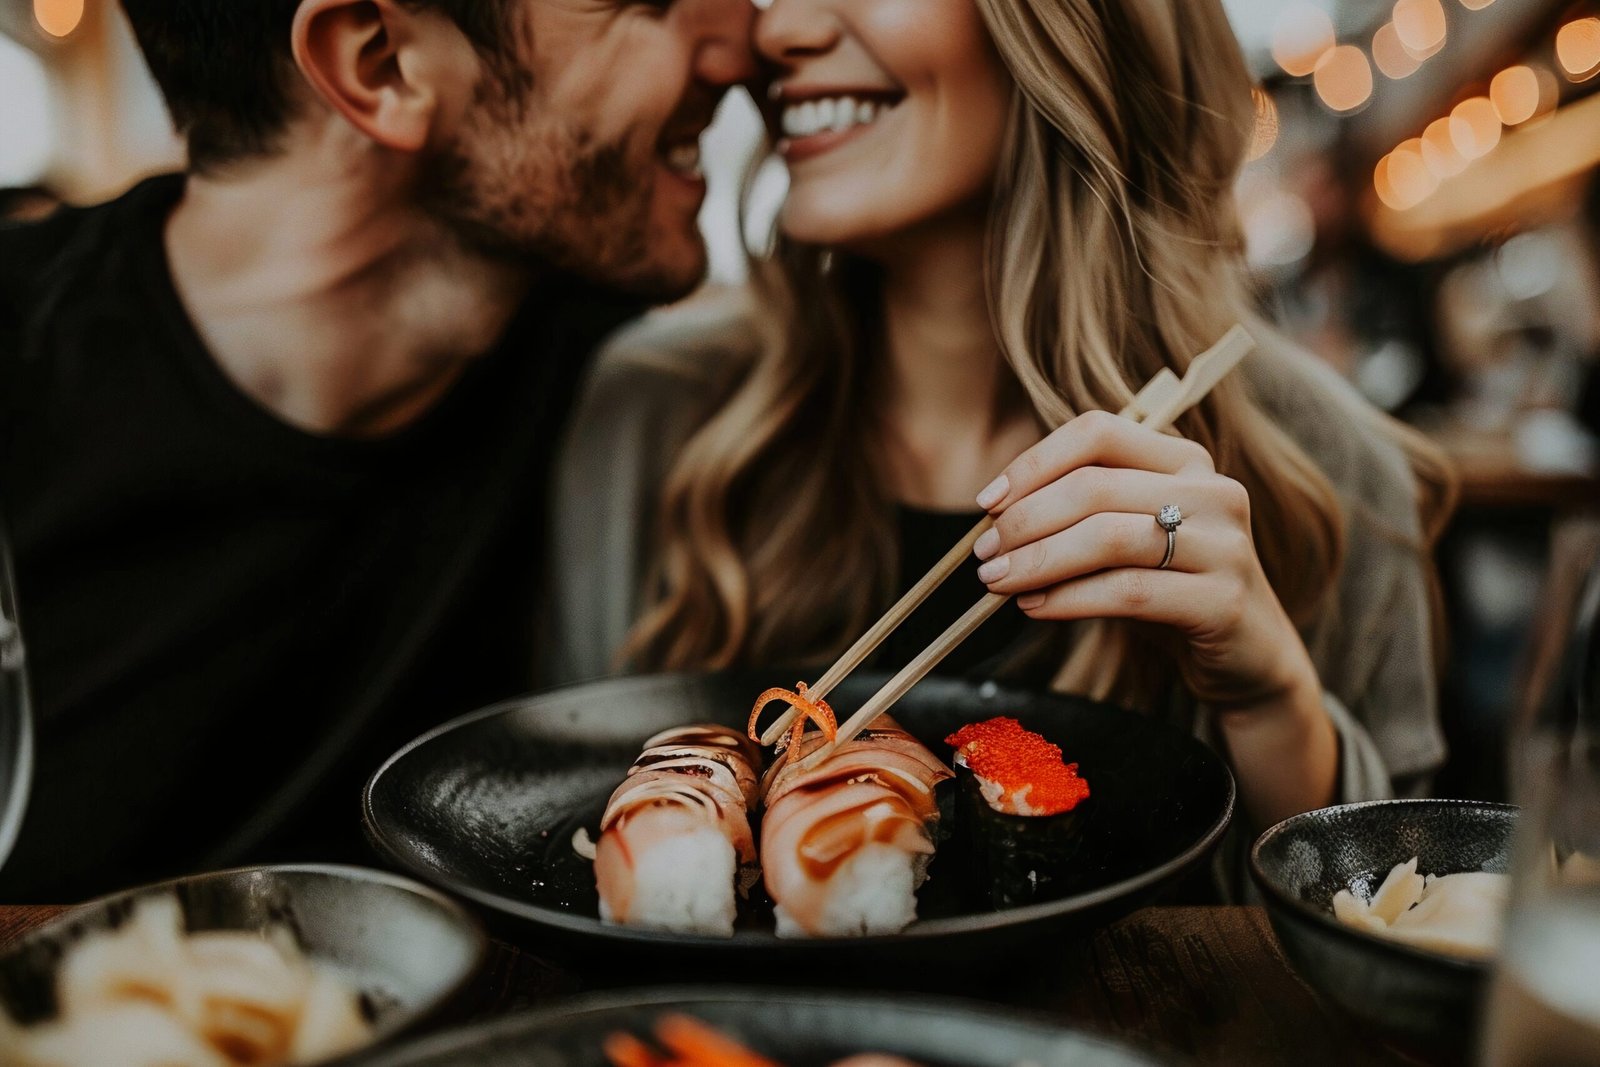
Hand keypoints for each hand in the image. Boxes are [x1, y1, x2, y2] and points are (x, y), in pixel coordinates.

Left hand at [973, 410, 1318, 713]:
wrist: (1247, 657)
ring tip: (996, 581)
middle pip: (1094, 486)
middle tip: (983, 553)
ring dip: (1038, 560)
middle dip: (1024, 520)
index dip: (1033, 463)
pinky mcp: (1223, 600)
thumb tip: (993, 520)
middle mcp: (1212, 489)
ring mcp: (1225, 544)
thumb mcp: (1125, 542)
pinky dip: (1070, 599)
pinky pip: (1129, 591)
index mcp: (1184, 460)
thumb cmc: (1170, 590)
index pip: (1097, 433)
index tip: (986, 503)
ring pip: (1108, 537)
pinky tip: (1034, 607)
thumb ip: (1076, 519)